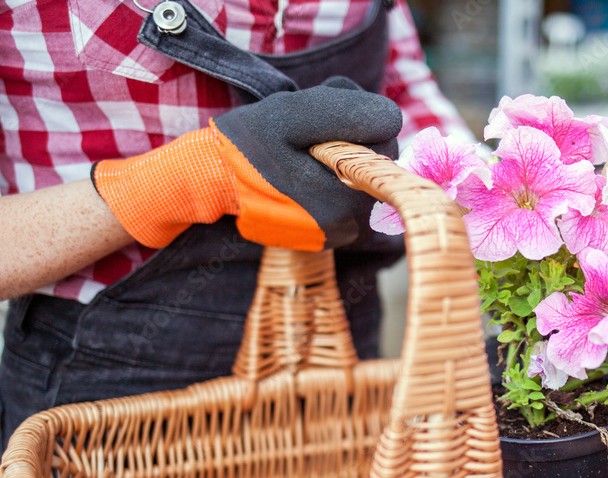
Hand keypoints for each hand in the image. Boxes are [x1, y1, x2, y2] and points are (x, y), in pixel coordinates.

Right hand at [91, 77, 401, 249]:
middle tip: (305, 140)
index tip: (317, 125)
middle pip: (376, 163)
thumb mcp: (293, 112)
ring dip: (339, 163)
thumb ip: (346, 110)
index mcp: (343, 195)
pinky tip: (300, 179)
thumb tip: (393, 120)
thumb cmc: (250, 142)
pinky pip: (349, 198)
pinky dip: (332, 183)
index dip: (357, 120)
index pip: (385, 139)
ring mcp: (340, 234)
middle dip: (350, 143)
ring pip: (363, 180)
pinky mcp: (331, 237)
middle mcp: (349, 223)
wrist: (214, 180)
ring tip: (298, 159)